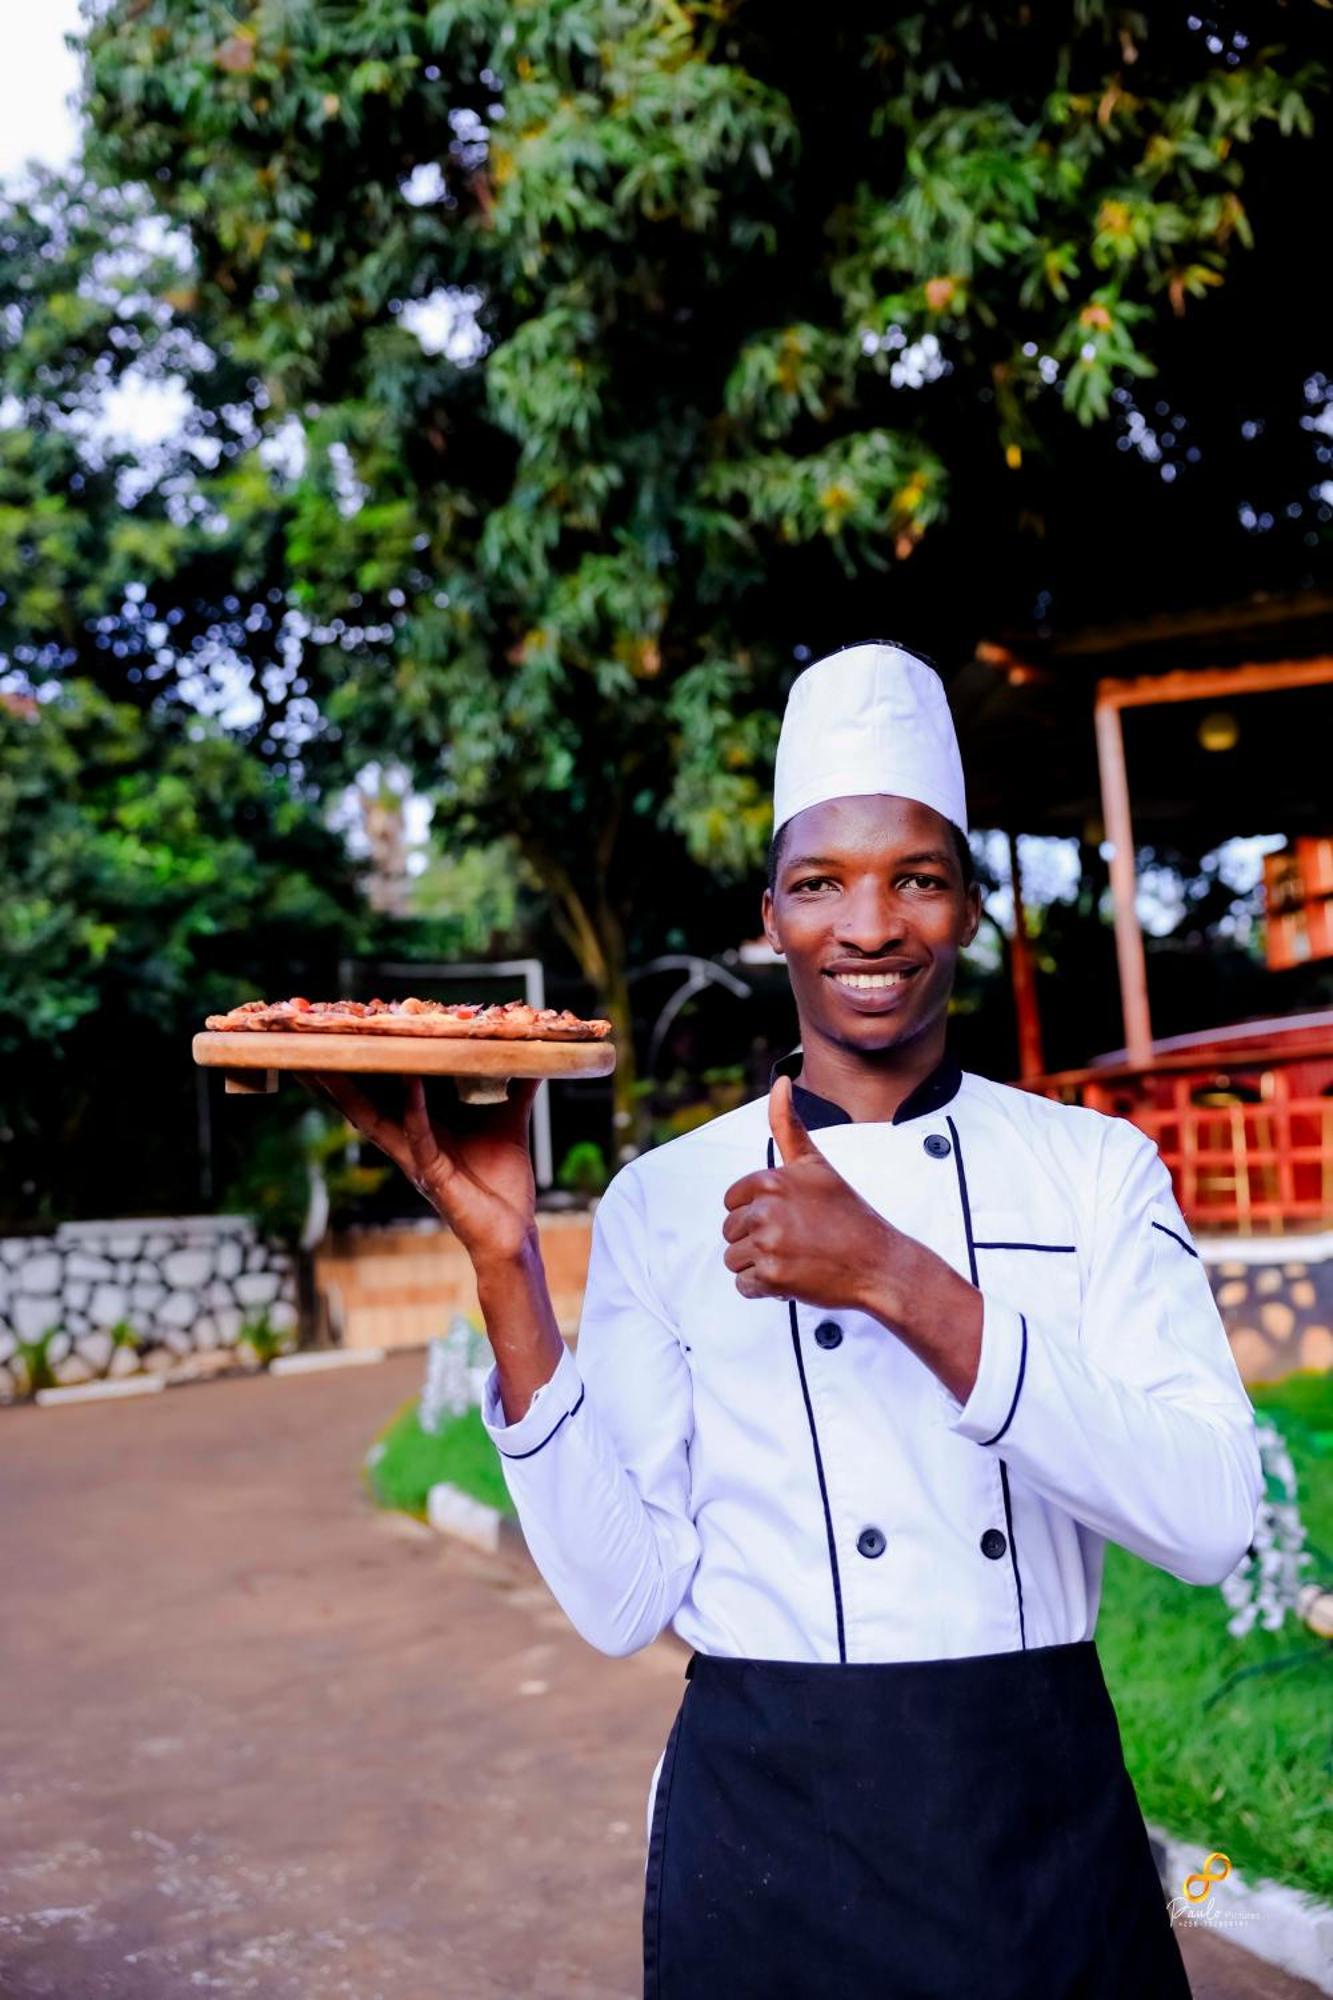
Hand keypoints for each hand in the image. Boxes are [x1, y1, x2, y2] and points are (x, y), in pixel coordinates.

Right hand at [302, 1072, 540, 1267]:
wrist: (514, 1233)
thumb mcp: (508, 1123)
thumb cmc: (503, 1184)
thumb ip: (515, 1088)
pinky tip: (410, 1083)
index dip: (357, 1072)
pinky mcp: (434, 1174)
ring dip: (351, 1093)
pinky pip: (419, 1136)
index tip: (335, 1041)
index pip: (380, 1096)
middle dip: (333, 1082)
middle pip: (361, 1106)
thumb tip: (530, 1054)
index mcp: (421, 1131)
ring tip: (330, 1064)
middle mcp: (409, 1144)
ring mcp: (417, 1160)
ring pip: (375, 1121)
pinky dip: (414, 1108)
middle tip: (306, 1051)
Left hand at [721, 1075, 903, 1309]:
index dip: (757, 1212)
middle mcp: (766, 1209)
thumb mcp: (817, 1165)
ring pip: (734, 1259)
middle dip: (758, 1240)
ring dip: (760, 1265)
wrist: (881, 1263)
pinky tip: (794, 1277)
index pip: (732, 1200)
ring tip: (796, 1258)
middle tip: (798, 1240)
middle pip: (731, 1230)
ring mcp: (769, 1244)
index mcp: (771, 1179)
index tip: (790, 1216)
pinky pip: (745, 1286)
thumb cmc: (849, 1214)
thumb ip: (788, 1125)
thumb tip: (780, 1081)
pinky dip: (766, 1289)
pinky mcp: (773, 1277)